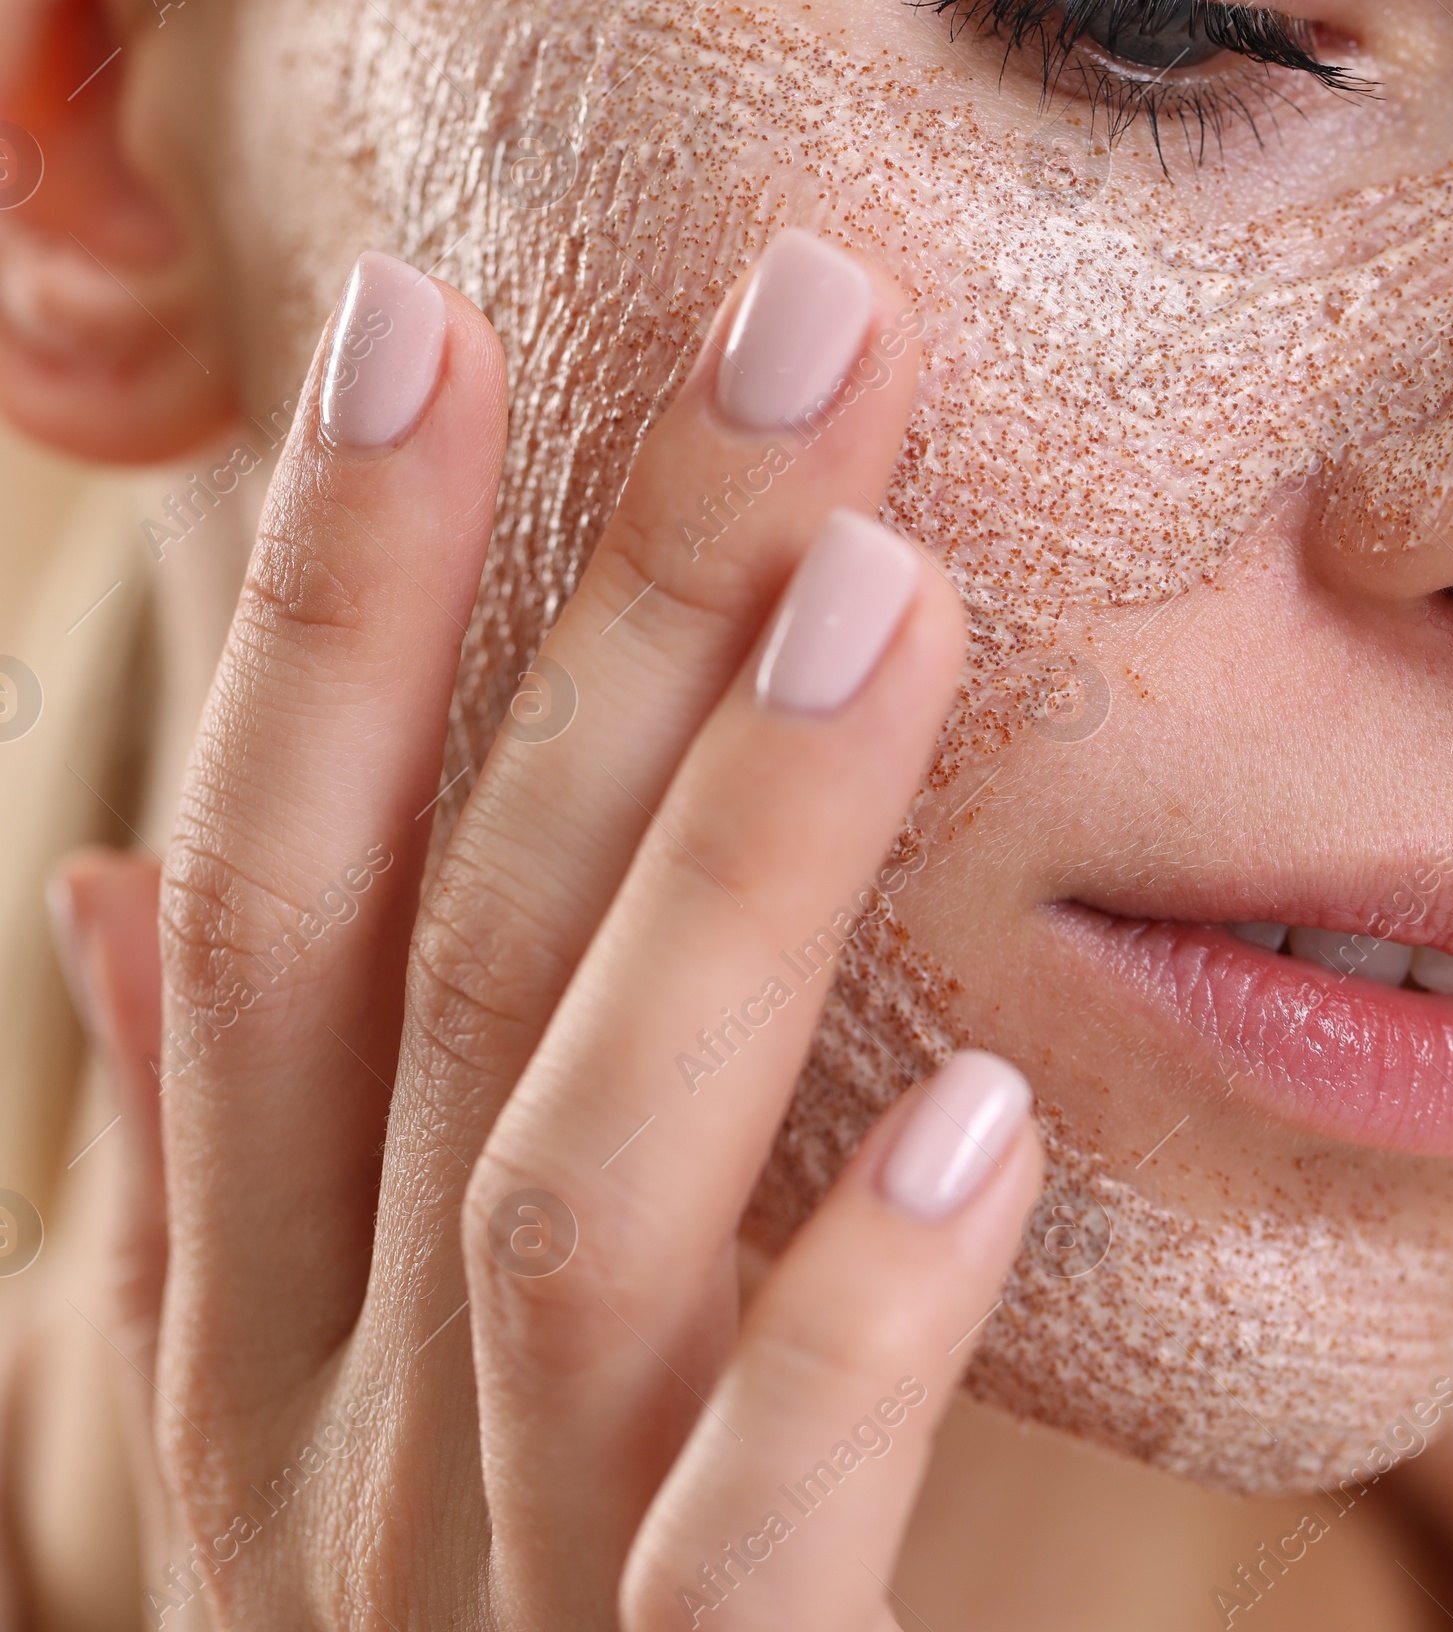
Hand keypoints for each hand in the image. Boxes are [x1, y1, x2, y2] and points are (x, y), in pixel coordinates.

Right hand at [63, 231, 1040, 1629]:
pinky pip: (744, 1555)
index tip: (422, 316)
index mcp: (239, 1313)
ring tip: (886, 595)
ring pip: (572, 1181)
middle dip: (600, 617)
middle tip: (794, 324)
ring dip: (730, 877)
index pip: (259, 877)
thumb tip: (108, 880)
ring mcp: (471, 1606)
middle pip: (445, 950)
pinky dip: (842, 1342)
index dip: (324, 595)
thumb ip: (185, 1158)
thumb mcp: (246, 1414)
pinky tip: (977, 1126)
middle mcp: (317, 1430)